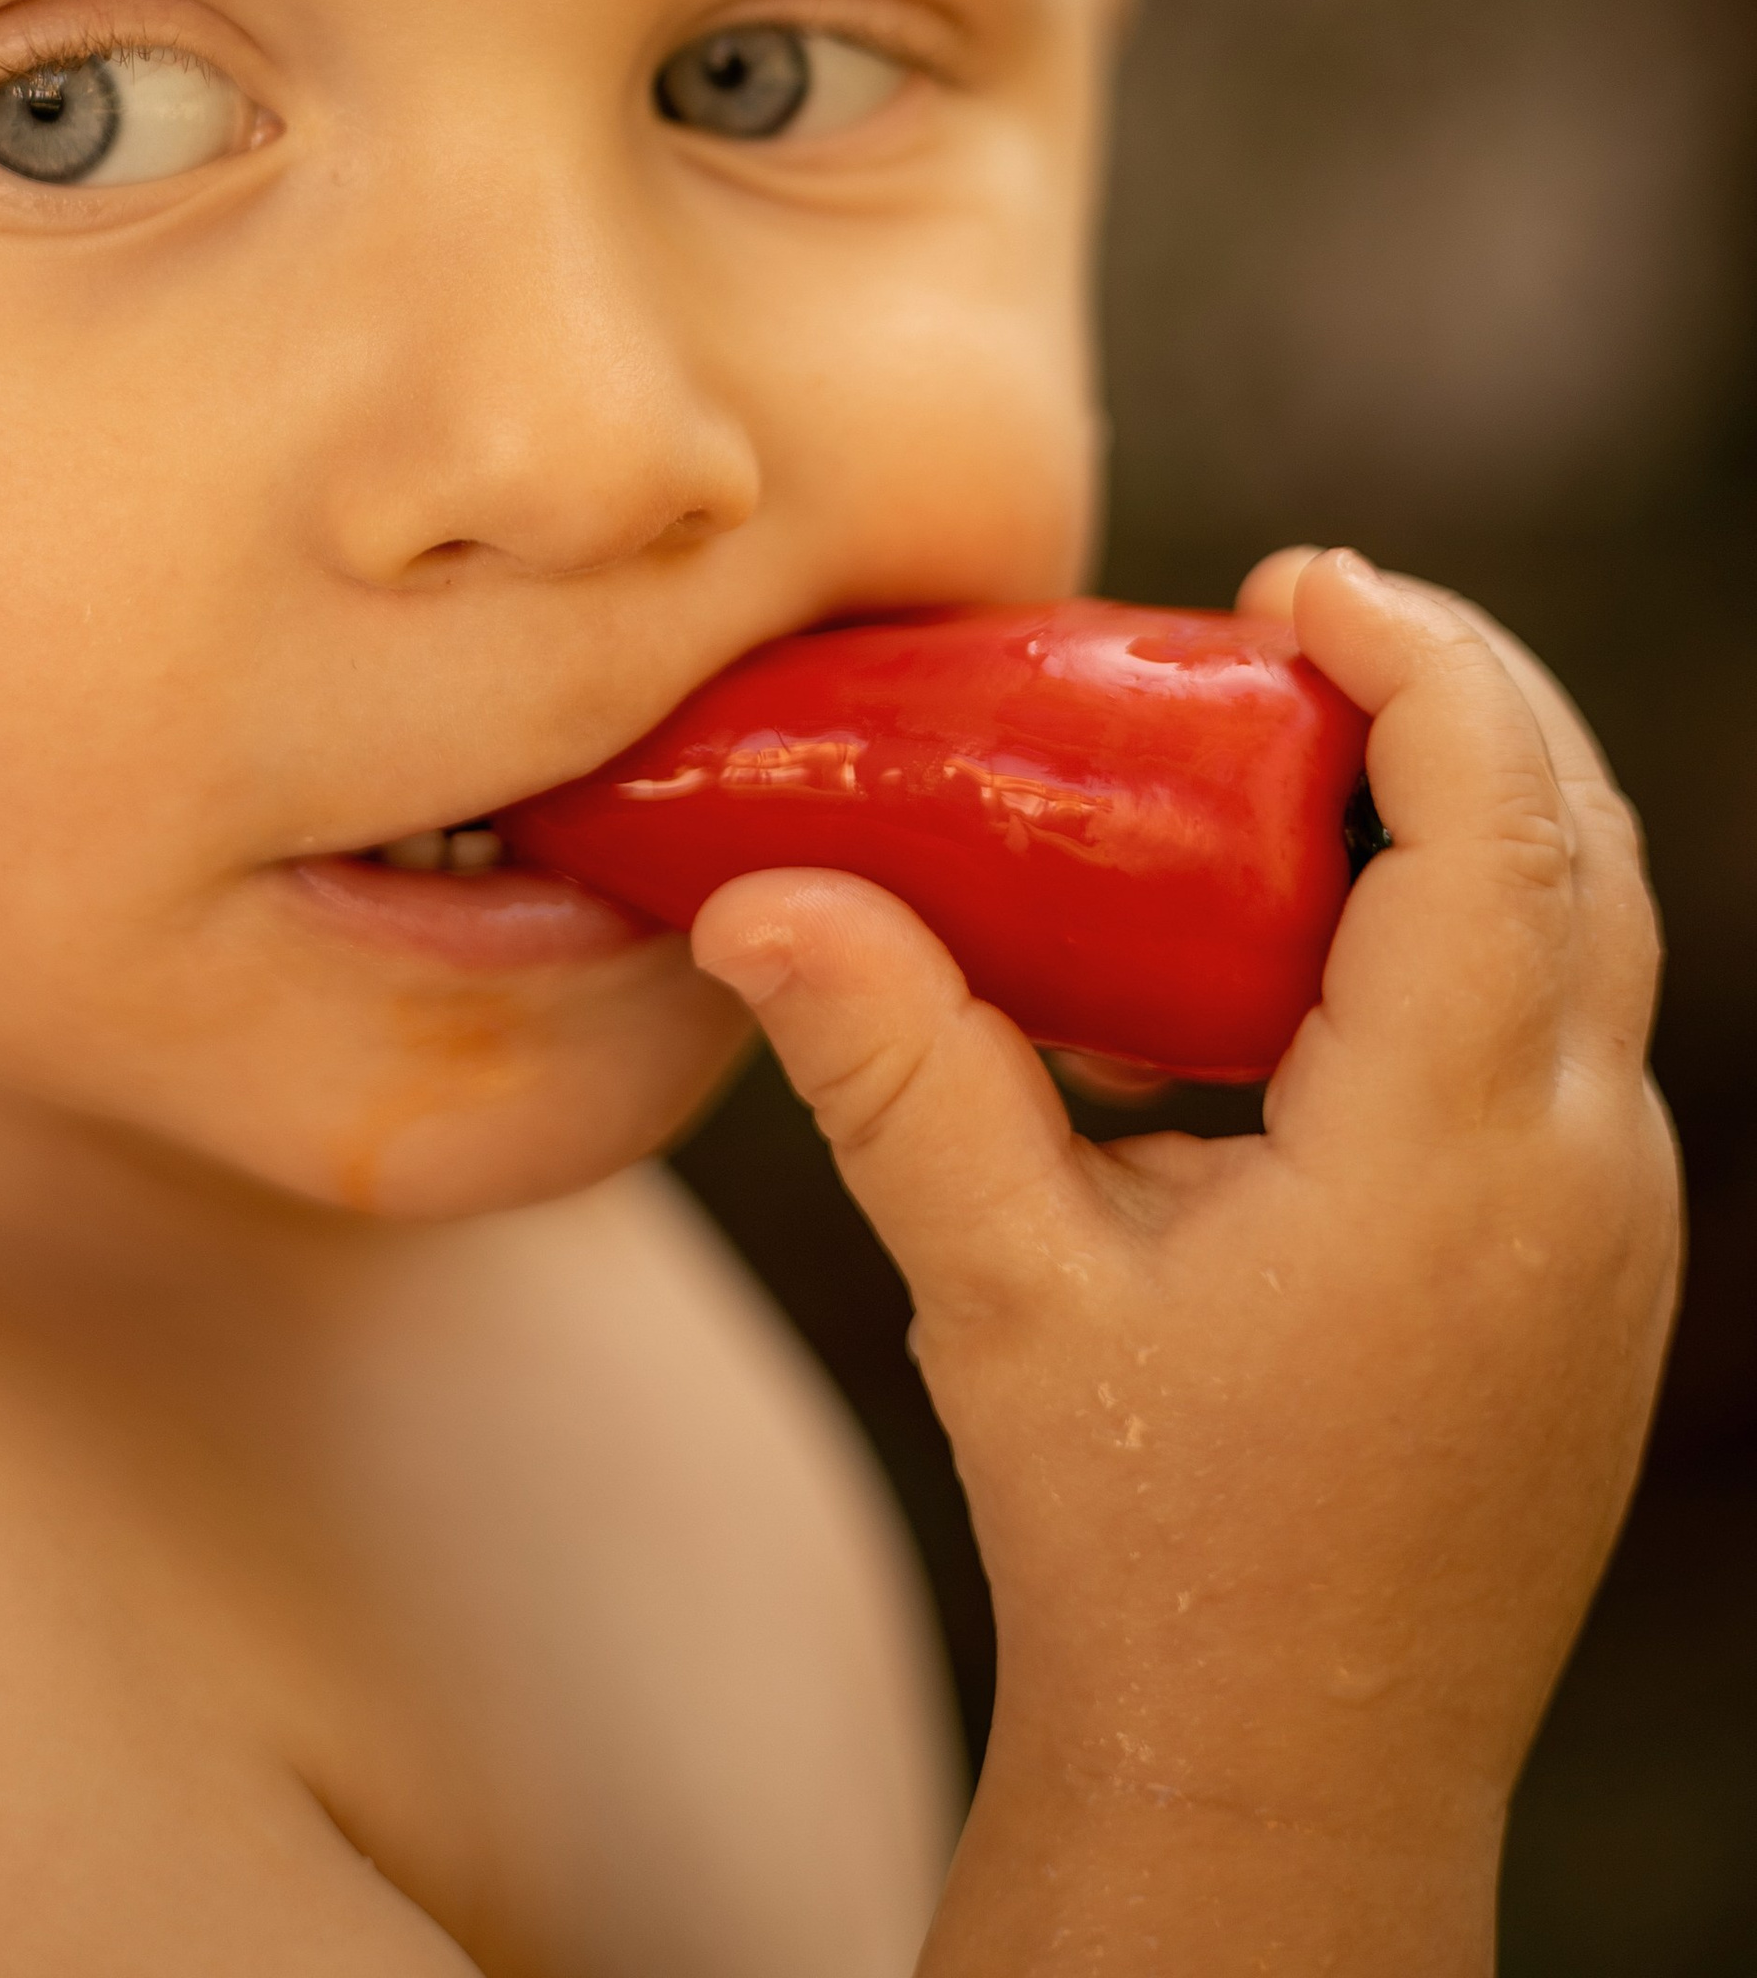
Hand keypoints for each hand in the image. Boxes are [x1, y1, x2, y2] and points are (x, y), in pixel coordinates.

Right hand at [691, 550, 1680, 1973]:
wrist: (1284, 1792)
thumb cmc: (1140, 1551)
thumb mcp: (1002, 1290)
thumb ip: (894, 1070)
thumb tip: (751, 891)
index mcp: (1453, 1151)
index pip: (1498, 817)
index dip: (1417, 653)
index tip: (1289, 578)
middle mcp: (1584, 1173)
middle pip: (1583, 837)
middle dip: (1453, 692)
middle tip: (1283, 632)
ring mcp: (1617, 1233)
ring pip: (1598, 932)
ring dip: (1475, 807)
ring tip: (1292, 760)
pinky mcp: (1603, 1279)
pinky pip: (1579, 1032)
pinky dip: (1483, 924)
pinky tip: (1327, 946)